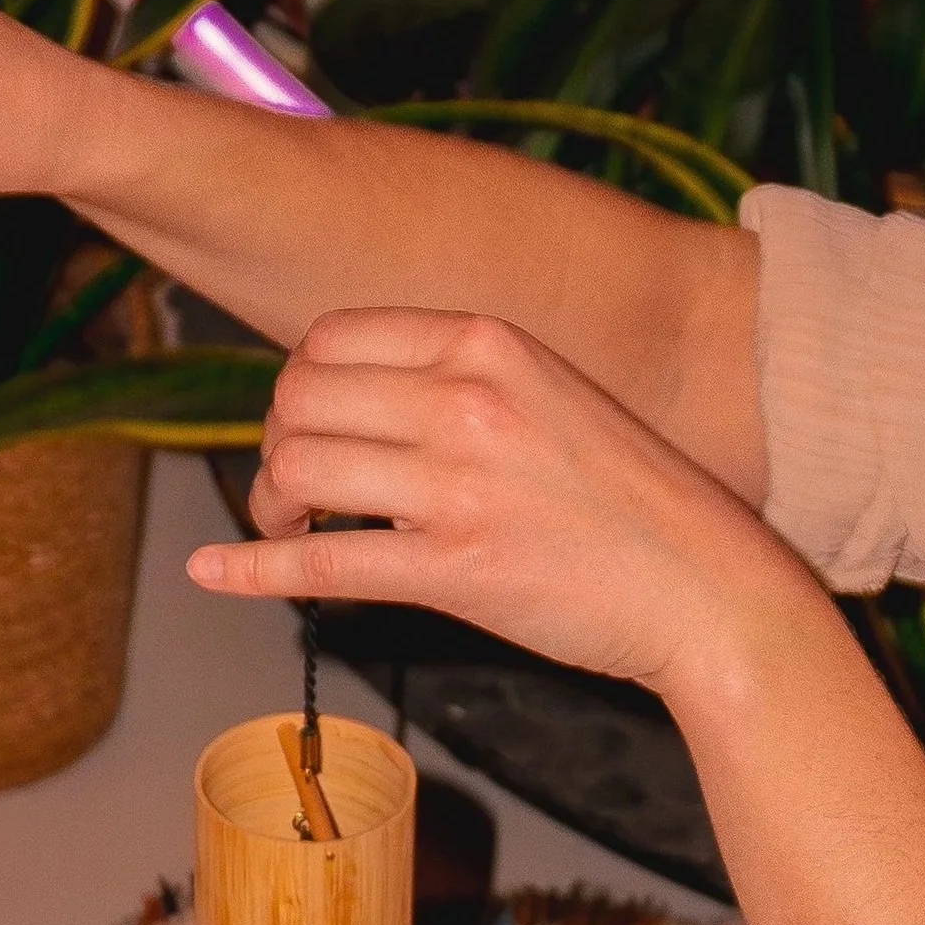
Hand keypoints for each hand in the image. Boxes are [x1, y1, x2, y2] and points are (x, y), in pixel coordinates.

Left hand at [187, 307, 795, 698]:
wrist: (710, 588)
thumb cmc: (630, 502)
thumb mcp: (550, 395)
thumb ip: (460, 383)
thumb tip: (354, 399)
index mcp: (488, 341)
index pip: (331, 337)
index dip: (298, 388)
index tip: (309, 429)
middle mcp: (467, 397)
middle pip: (296, 398)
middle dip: (275, 444)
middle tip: (293, 489)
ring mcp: (458, 483)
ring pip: (296, 469)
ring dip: (270, 506)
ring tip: (290, 531)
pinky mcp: (454, 567)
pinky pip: (319, 560)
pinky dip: (251, 568)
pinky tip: (215, 574)